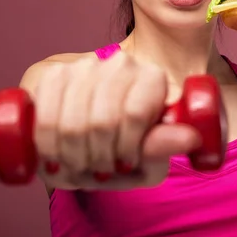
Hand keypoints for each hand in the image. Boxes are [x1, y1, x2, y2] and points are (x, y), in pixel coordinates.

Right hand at [32, 52, 201, 189]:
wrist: (93, 127)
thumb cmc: (128, 145)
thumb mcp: (152, 155)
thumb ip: (167, 145)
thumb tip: (192, 137)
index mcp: (153, 77)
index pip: (135, 113)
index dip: (126, 149)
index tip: (126, 165)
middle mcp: (120, 63)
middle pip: (102, 121)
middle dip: (96, 160)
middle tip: (99, 172)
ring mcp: (84, 64)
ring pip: (71, 122)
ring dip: (71, 158)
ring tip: (79, 168)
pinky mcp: (51, 73)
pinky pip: (43, 115)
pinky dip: (47, 146)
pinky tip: (55, 157)